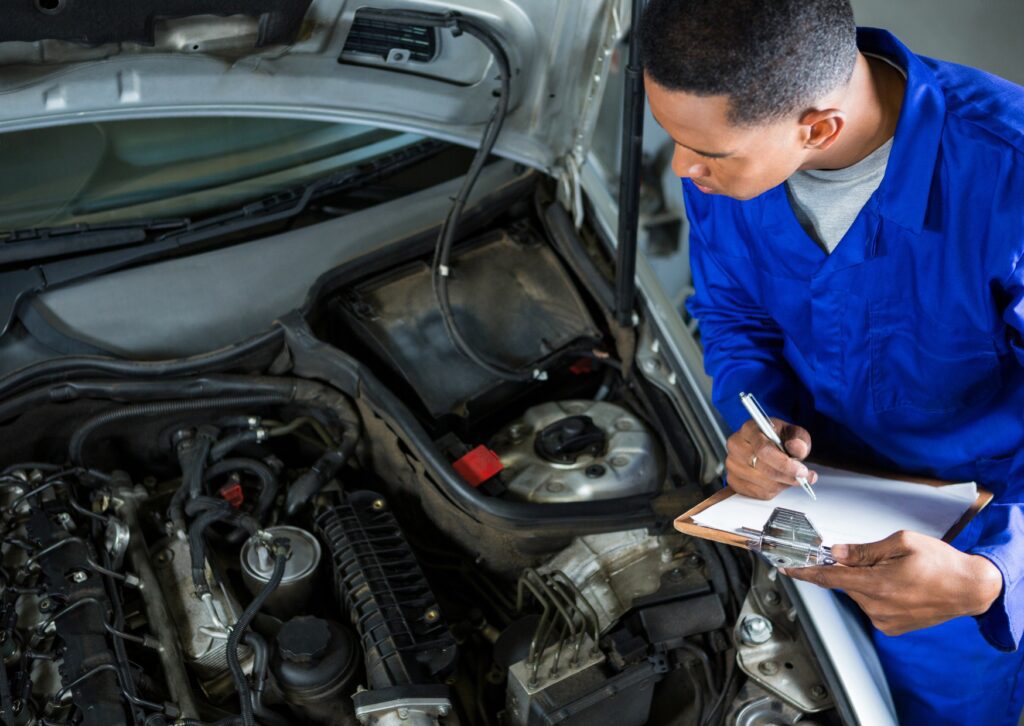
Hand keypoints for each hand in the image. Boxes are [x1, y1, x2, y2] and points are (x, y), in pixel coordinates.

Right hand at [725, 418, 816, 498]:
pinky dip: (774, 491)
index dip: (784, 463)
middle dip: (788, 476)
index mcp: (749, 429)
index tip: (801, 470)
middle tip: (804, 477)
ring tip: (791, 477)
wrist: (769, 447)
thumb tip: (797, 448)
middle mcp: (736, 446)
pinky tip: (779, 481)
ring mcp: (732, 465)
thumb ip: (799, 439)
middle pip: (762, 468)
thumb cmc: (779, 439)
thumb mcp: (793, 433)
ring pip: (762, 483)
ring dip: (782, 484)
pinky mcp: (734, 481)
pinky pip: (758, 493)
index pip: (763, 449)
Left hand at [783, 530, 1003, 635]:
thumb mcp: (901, 543)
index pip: (829, 577)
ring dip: (867, 581)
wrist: (969, 588)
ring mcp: (884, 620)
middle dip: (852, 568)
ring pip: (859, 594)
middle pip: (846, 582)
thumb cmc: (941, 562)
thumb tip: (836, 552)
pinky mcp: (890, 628)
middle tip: (877, 559)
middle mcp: (877, 606)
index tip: (787, 568)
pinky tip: (899, 587)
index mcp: (877, 584)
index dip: (806, 571)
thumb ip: (864, 550)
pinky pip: (871, 605)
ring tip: (898, 574)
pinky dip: (877, 594)